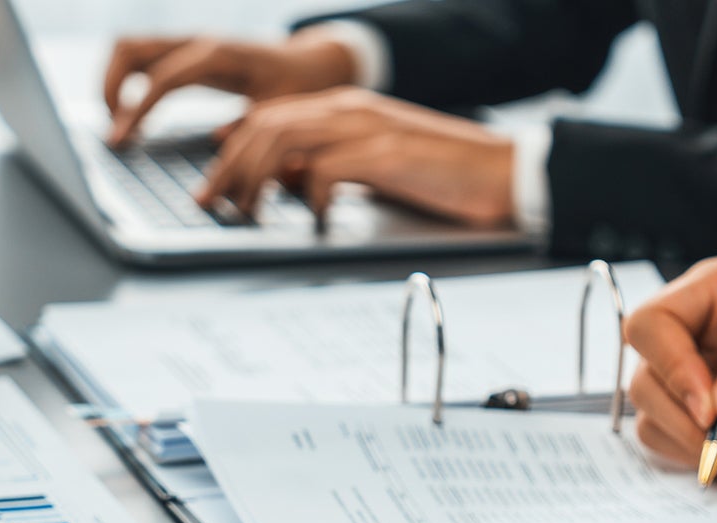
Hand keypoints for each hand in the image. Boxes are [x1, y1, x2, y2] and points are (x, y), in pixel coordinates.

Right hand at [104, 31, 358, 146]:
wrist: (312, 65)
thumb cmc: (298, 91)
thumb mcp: (281, 115)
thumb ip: (251, 130)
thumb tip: (215, 142)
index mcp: (218, 56)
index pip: (162, 78)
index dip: (137, 109)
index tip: (120, 141)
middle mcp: (197, 43)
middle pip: (129, 48)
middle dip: (109, 88)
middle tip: (114, 132)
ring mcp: (189, 44)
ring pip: (128, 48)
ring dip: (112, 83)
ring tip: (118, 124)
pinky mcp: (185, 54)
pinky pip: (141, 59)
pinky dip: (126, 83)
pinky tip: (132, 117)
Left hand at [196, 87, 515, 227]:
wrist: (505, 171)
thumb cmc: (445, 175)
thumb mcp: (374, 167)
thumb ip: (329, 165)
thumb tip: (284, 183)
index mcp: (346, 109)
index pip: (269, 117)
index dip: (231, 149)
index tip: (211, 183)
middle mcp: (350, 110)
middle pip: (264, 125)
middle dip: (228, 165)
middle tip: (211, 203)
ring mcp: (367, 128)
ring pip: (283, 138)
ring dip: (254, 178)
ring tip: (247, 213)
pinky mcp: (386, 154)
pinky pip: (325, 168)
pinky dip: (310, 196)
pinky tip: (316, 220)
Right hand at [622, 258, 716, 479]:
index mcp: (715, 295)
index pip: (652, 326)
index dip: (671, 368)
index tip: (712, 409)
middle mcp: (697, 337)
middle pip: (647, 385)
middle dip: (696, 428)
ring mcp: (700, 382)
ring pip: (661, 425)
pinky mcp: (713, 424)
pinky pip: (691, 454)